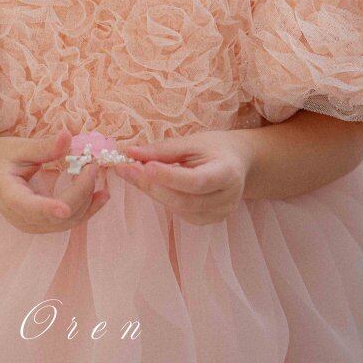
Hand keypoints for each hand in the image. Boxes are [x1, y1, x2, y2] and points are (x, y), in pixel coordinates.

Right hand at [0, 128, 109, 233]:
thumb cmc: (4, 156)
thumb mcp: (20, 147)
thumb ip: (44, 147)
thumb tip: (67, 137)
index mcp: (9, 196)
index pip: (28, 207)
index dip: (47, 209)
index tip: (64, 209)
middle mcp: (20, 217)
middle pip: (55, 216)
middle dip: (79, 192)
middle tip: (92, 165)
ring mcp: (33, 224)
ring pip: (66, 222)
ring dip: (87, 201)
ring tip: (99, 176)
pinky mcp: (44, 224)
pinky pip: (68, 221)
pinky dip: (87, 209)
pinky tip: (102, 195)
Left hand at [113, 130, 249, 225]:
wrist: (237, 163)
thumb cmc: (213, 148)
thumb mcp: (192, 142)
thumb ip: (162, 149)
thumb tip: (130, 153)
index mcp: (228, 173)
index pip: (196, 181)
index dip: (169, 177)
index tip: (144, 165)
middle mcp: (226, 199)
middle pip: (184, 200)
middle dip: (152, 185)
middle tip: (126, 168)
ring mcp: (218, 214)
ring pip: (178, 209)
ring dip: (152, 191)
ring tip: (133, 172)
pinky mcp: (208, 221)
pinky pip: (180, 213)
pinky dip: (163, 198)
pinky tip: (153, 184)